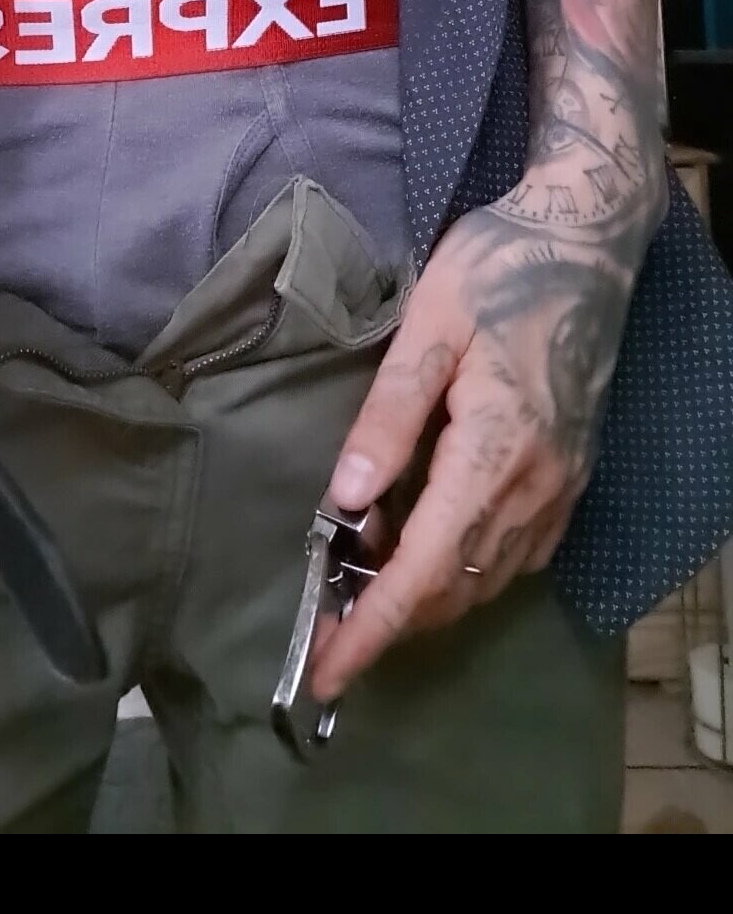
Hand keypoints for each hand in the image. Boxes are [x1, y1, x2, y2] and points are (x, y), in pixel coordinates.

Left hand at [311, 190, 647, 701]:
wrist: (587, 242)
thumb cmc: (497, 270)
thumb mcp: (428, 328)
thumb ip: (387, 419)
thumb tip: (346, 501)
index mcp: (493, 452)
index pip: (426, 569)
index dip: (374, 628)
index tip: (327, 671)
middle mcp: (535, 487)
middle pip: (455, 587)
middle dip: (388, 622)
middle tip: (324, 626)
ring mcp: (560, 487)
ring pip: (488, 578)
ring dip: (426, 597)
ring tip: (362, 582)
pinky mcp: (571, 476)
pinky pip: (517, 553)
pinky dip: (466, 569)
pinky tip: (426, 544)